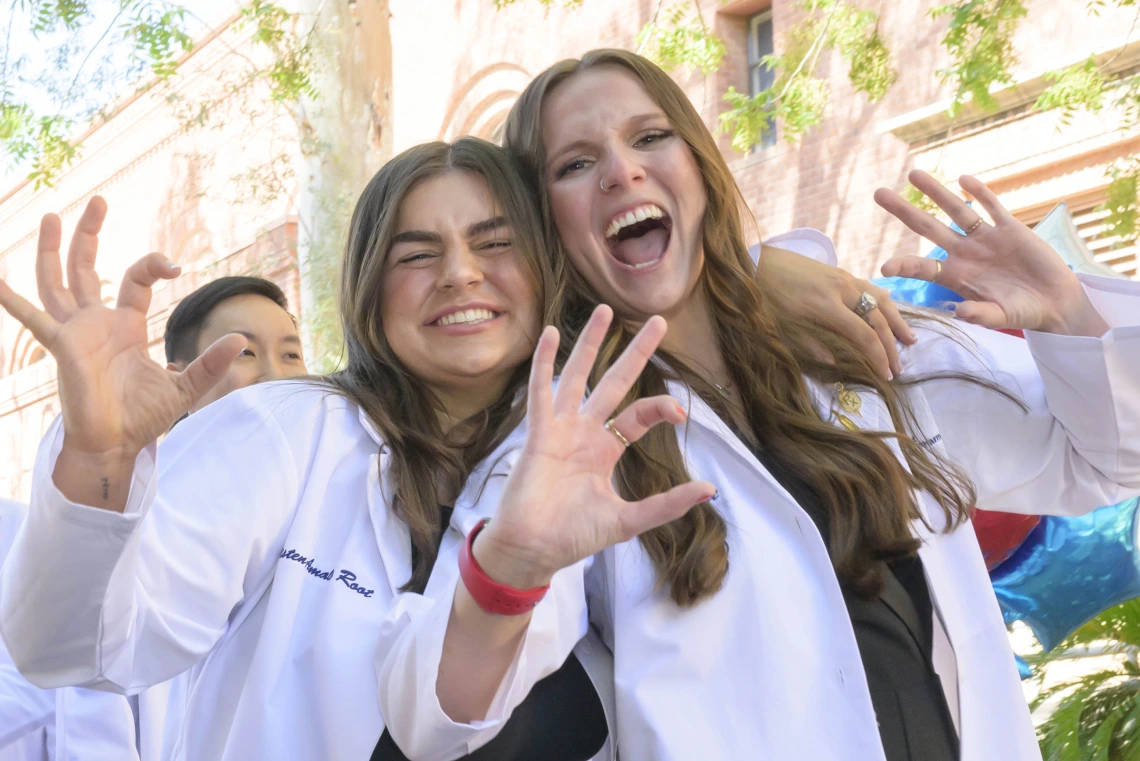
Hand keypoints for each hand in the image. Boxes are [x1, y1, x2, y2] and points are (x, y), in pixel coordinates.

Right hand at [0, 198, 246, 507]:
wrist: (118, 444)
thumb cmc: (144, 417)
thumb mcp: (186, 386)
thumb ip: (211, 363)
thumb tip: (242, 342)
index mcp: (124, 325)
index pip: (134, 279)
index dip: (152, 265)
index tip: (176, 266)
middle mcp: (96, 323)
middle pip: (87, 268)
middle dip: (90, 235)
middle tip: (98, 200)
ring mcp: (75, 332)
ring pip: (58, 281)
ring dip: (54, 250)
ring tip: (54, 214)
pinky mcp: (62, 346)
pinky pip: (31, 317)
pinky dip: (11, 297)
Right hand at [474, 306, 714, 588]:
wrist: (532, 549)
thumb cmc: (572, 537)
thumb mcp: (628, 520)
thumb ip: (666, 505)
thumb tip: (709, 490)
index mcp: (605, 450)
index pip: (638, 415)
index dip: (660, 408)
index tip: (681, 413)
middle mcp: (584, 433)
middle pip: (615, 382)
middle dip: (636, 353)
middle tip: (658, 321)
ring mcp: (560, 429)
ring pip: (578, 376)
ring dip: (590, 344)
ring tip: (605, 311)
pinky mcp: (539, 434)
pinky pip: (542, 392)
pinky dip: (545, 363)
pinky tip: (551, 333)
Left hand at [758, 246, 915, 379]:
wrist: (757, 262)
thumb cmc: (766, 297)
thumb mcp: (783, 326)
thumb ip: (810, 345)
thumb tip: (833, 364)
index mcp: (827, 306)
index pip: (863, 335)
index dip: (877, 357)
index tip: (885, 375)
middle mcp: (842, 289)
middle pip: (877, 320)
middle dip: (891, 346)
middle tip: (899, 368)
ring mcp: (844, 277)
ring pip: (881, 300)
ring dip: (897, 322)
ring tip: (910, 340)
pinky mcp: (841, 272)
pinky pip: (871, 287)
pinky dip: (885, 301)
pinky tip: (892, 310)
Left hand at [874, 171, 1108, 336]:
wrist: (1054, 300)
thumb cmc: (1023, 312)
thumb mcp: (1001, 317)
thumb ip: (981, 315)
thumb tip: (960, 313)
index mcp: (955, 276)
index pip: (923, 267)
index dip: (904, 265)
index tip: (884, 268)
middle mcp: (964, 253)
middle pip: (928, 227)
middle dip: (904, 211)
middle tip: (878, 194)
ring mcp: (985, 238)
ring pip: (956, 210)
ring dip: (936, 192)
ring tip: (913, 174)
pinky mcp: (1010, 228)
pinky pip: (991, 207)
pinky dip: (980, 193)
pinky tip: (963, 180)